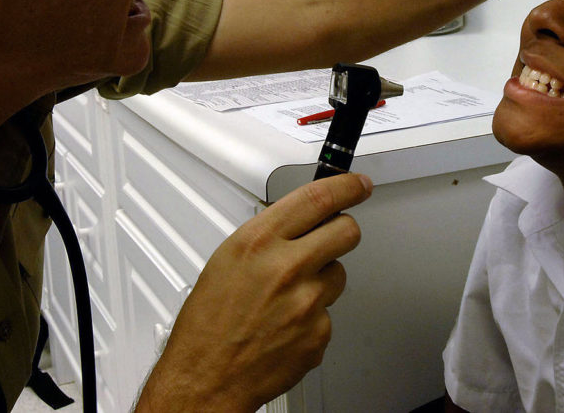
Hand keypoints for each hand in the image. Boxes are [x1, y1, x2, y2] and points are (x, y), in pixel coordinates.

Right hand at [135, 173, 372, 411]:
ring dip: (322, 279)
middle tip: (332, 236)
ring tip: (287, 296)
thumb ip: (267, 236)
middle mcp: (287, 267)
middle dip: (343, 230)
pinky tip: (286, 324)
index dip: (346, 186)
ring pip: (339, 274)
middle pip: (346, 230)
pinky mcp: (319, 333)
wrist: (206, 378)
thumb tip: (297, 221)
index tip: (357, 185)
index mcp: (259, 242)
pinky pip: (329, 313)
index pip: (318, 198)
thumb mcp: (227, 259)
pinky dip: (313, 317)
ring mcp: (307, 302)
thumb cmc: (208, 324)